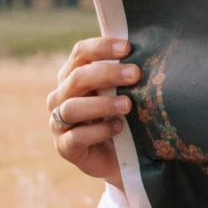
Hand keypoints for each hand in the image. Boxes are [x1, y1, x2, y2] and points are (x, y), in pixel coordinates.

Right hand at [47, 36, 139, 188]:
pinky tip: (118, 128)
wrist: (118, 160)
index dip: (101, 47)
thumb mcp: (121, 94)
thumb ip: (124, 76)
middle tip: (135, 74)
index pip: (80, 53)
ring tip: (128, 105)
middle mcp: (60, 96)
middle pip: (78, 78)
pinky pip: (77, 137)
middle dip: (108, 74)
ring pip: (73, 107)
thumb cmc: (121, 118)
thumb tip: (148, 51)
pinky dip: (99, 131)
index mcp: (72, 76)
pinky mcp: (64, 147)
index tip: (128, 47)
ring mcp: (58, 123)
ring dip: (103, 104)